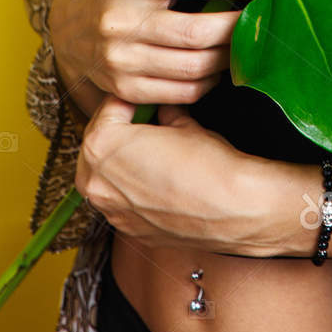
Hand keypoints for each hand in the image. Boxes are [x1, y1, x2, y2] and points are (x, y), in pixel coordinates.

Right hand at [48, 0, 264, 119]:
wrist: (66, 23)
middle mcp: (123, 23)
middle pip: (199, 35)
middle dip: (238, 28)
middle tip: (260, 18)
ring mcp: (121, 60)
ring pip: (194, 69)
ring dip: (227, 59)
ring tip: (242, 44)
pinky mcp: (123, 89)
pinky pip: (180, 94)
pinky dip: (207, 83)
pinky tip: (216, 68)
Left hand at [74, 95, 319, 255]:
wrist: (235, 209)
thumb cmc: (209, 164)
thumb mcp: (183, 124)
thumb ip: (164, 115)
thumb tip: (163, 111)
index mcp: (102, 148)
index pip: (106, 112)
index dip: (129, 102)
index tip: (145, 100)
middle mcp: (97, 183)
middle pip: (96, 147)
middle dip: (118, 132)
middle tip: (145, 122)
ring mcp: (112, 212)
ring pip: (105, 178)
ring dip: (121, 163)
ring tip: (151, 152)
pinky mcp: (130, 232)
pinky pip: (121, 203)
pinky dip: (133, 191)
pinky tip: (158, 182)